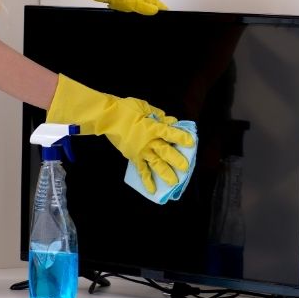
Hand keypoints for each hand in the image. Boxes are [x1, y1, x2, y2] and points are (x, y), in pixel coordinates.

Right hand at [47, 74, 192, 193]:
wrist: (107, 118)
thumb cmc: (126, 109)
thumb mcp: (144, 107)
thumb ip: (159, 115)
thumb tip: (171, 121)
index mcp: (153, 128)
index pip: (171, 133)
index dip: (182, 137)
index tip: (191, 142)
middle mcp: (149, 142)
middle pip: (166, 152)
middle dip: (177, 159)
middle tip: (186, 167)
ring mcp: (141, 151)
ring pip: (156, 164)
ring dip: (165, 173)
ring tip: (174, 182)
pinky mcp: (133, 157)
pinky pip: (141, 170)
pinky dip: (146, 180)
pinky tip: (152, 190)